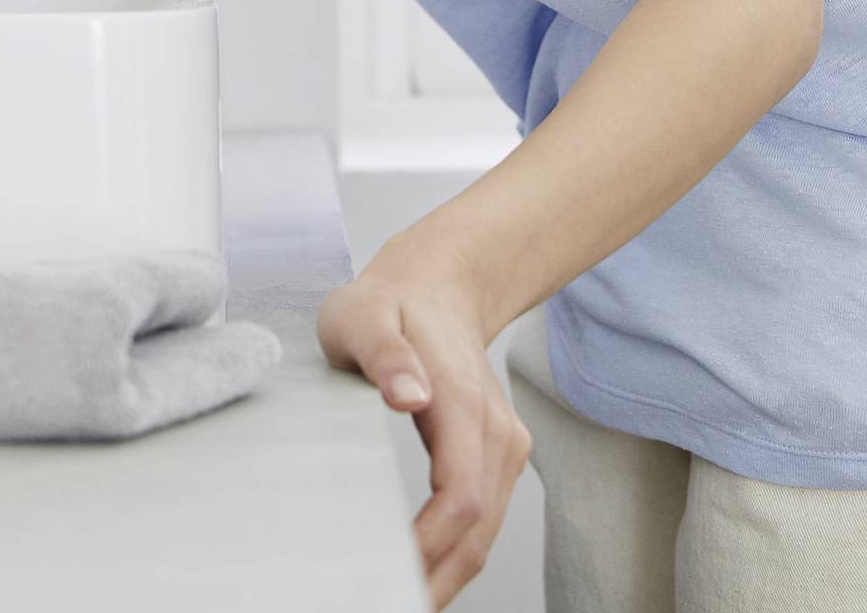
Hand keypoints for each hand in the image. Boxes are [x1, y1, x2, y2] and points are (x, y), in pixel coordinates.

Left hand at [317, 253, 529, 607]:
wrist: (442, 284)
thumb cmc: (394, 302)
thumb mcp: (362, 313)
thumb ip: (382, 352)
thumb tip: (409, 396)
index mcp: (462, 401)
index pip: (460, 497)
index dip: (427, 547)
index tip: (383, 571)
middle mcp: (496, 432)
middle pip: (476, 532)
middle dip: (434, 581)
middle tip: (382, 602)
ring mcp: (503, 448)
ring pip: (483, 534)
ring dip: (445, 578)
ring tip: (396, 600)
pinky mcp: (498, 459)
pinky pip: (481, 521)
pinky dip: (454, 556)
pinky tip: (418, 576)